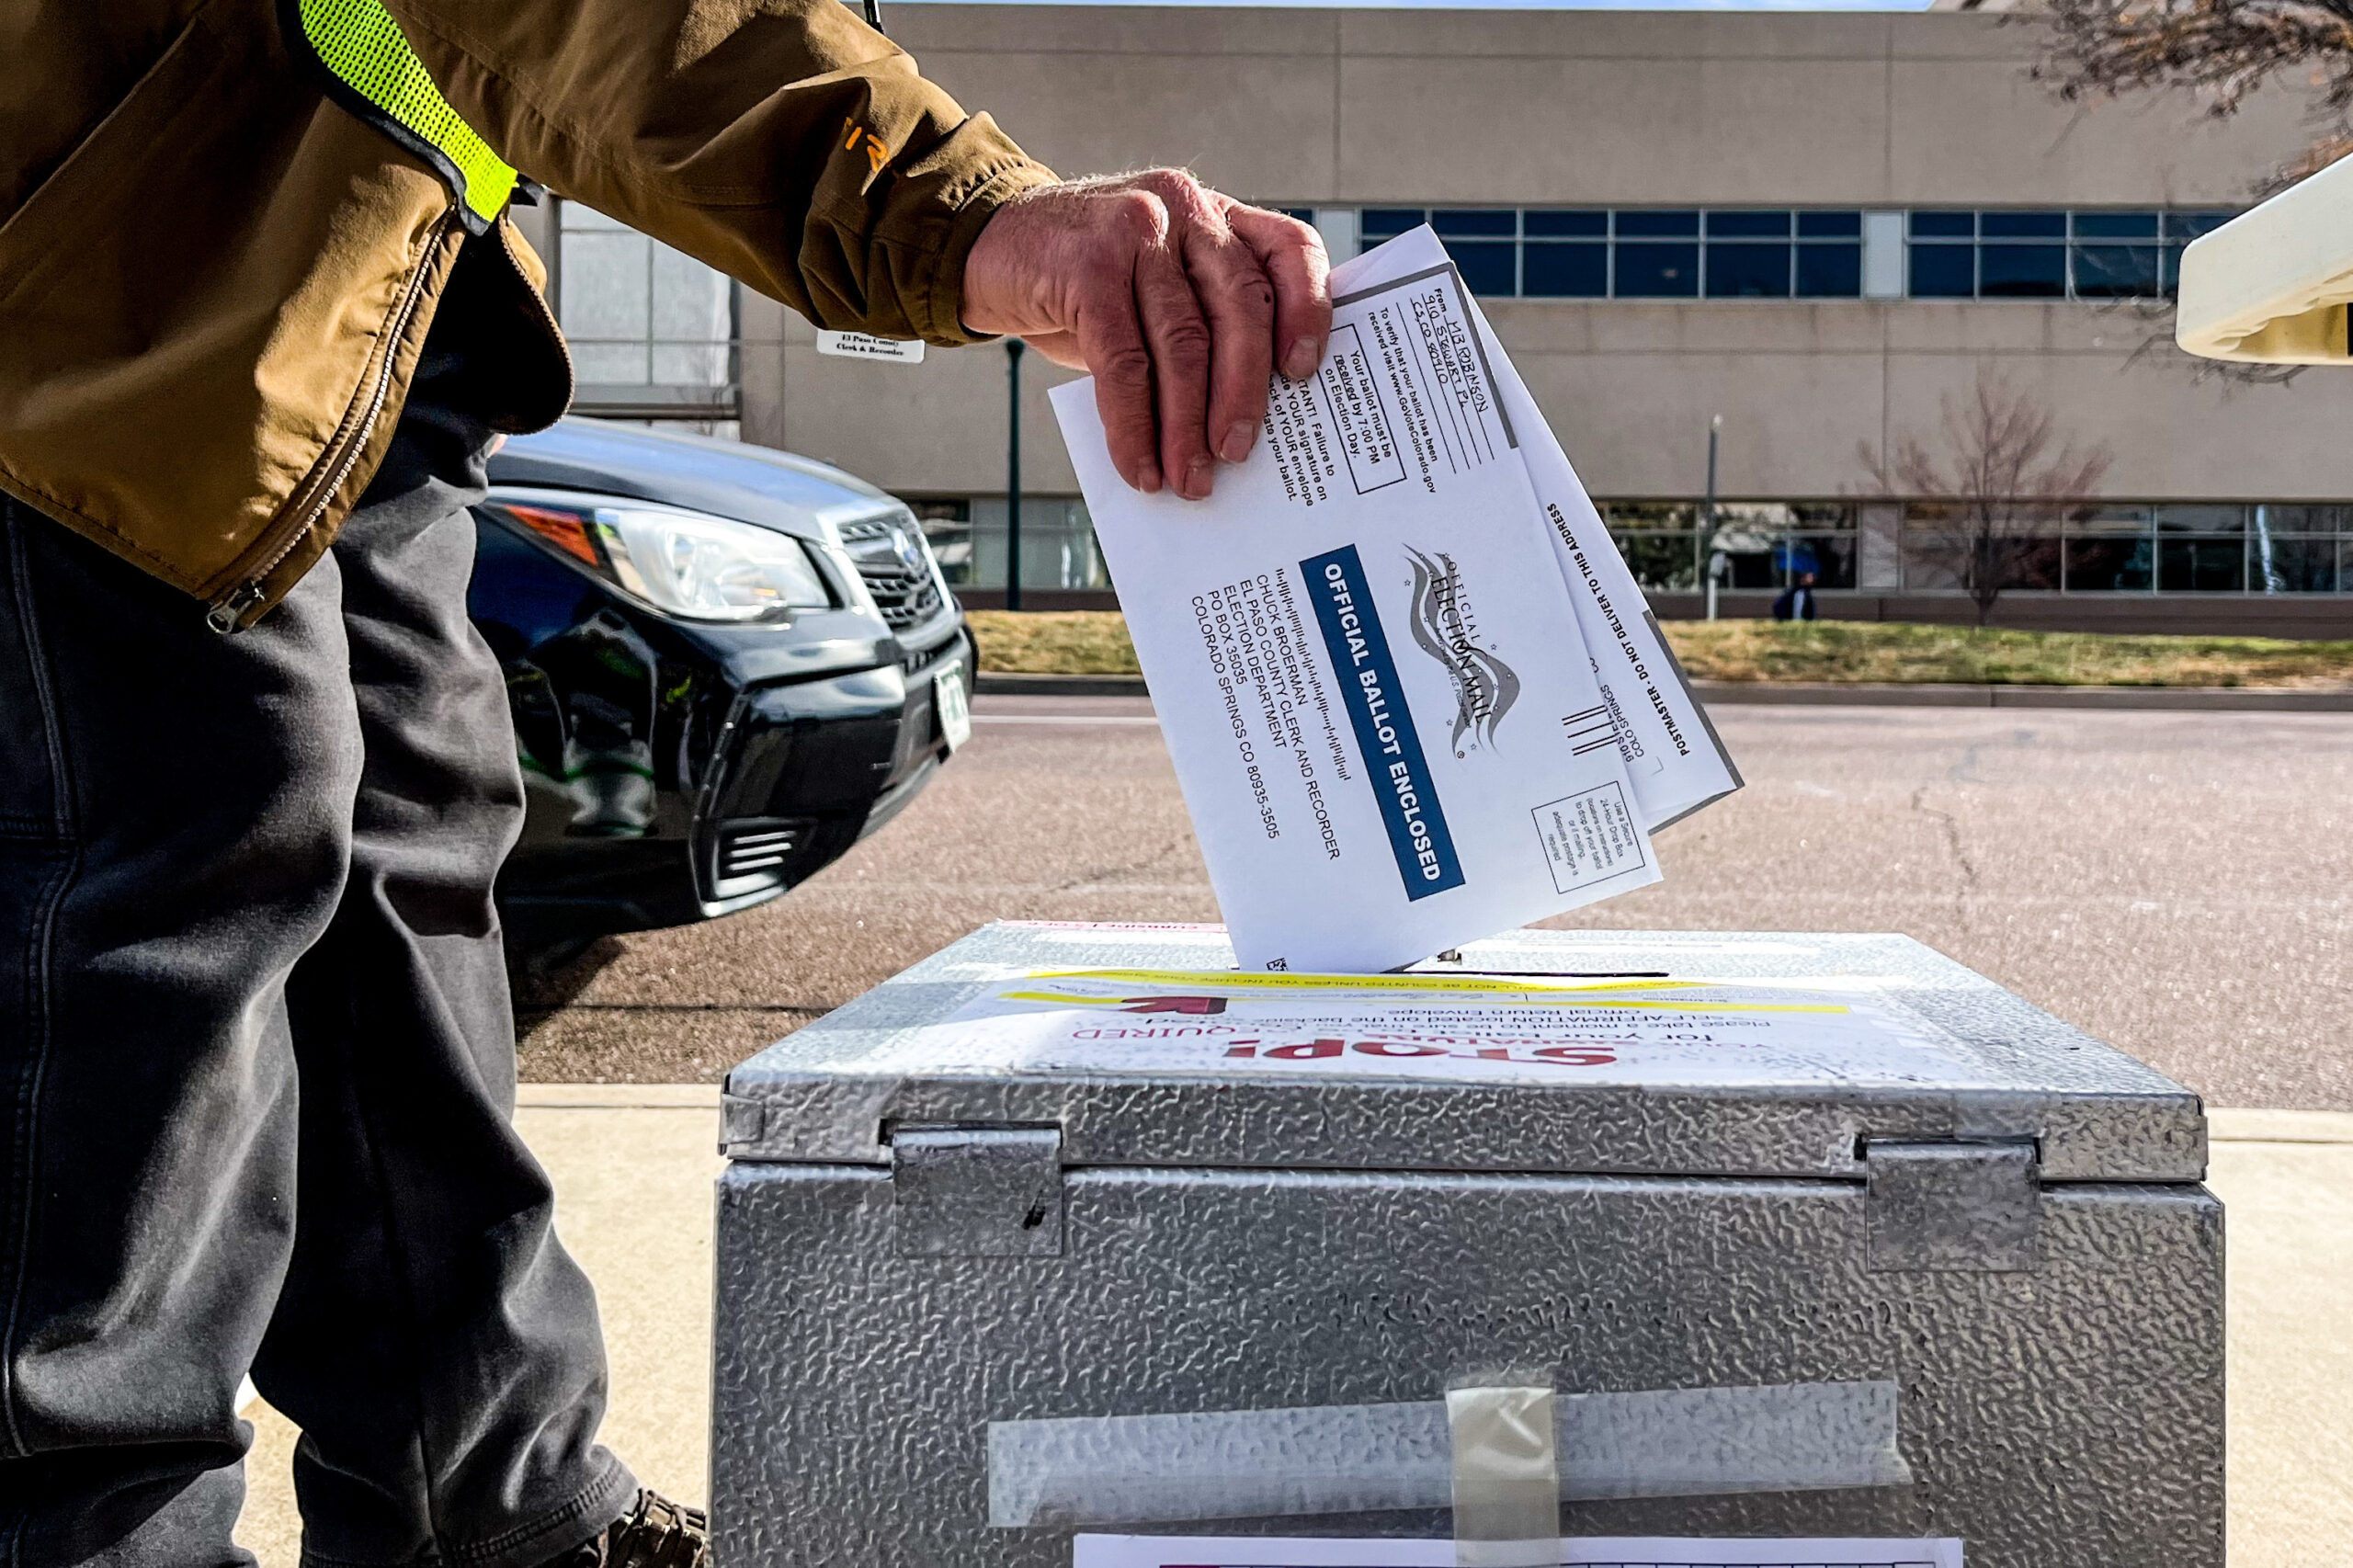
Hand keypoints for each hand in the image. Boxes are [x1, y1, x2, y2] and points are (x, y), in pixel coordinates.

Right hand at [961, 171, 1331, 500]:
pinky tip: (1138, 464)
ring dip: (1186, 426)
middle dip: (1243, 393)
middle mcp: (1184, 210)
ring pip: (1183, 343)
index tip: (1305, 372)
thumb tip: (1239, 423)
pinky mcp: (1089, 265)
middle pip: (1241, 308)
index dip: (1309, 310)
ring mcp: (1137, 230)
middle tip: (1237, 454)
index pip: (1288, 250)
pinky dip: (1132, 425)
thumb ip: (1199, 323)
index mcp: (1215, 215)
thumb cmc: (1081, 281)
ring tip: (1188, 478)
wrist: (985, 248)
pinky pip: (1124, 362)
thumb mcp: (1152, 285)